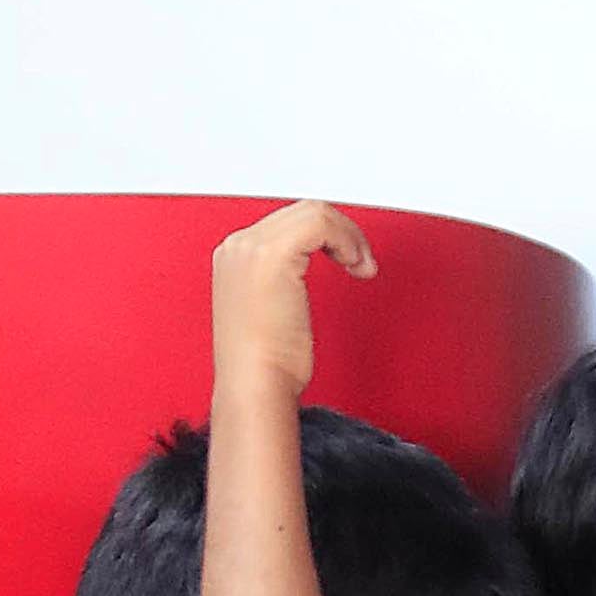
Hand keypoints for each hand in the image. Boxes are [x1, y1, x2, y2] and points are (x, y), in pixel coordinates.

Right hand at [211, 200, 374, 394]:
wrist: (254, 384)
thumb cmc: (266, 362)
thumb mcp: (273, 308)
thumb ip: (282, 279)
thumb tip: (313, 260)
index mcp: (234, 257)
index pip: (289, 222)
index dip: (326, 235)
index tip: (347, 258)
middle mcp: (237, 246)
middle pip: (302, 211)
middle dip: (340, 232)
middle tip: (360, 263)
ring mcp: (250, 248)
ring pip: (314, 212)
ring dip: (348, 237)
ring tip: (360, 266)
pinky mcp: (270, 255)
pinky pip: (320, 223)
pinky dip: (347, 241)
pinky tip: (356, 266)